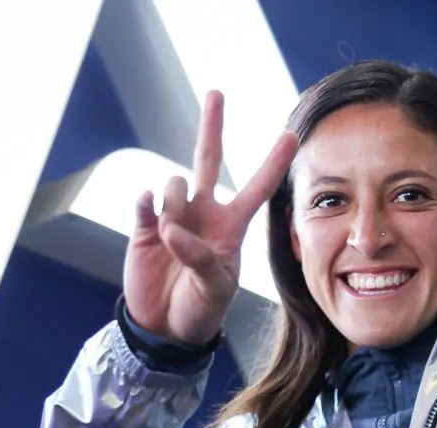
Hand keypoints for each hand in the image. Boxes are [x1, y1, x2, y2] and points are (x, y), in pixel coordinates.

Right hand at [122, 90, 299, 344]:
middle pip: (208, 160)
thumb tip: (173, 229)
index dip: (273, 162)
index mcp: (231, 227)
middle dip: (213, 126)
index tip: (292, 135)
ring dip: (175, 202)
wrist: (165, 326)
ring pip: (174, 183)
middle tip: (217, 92)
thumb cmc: (201, 308)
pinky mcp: (145, 225)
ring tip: (172, 237)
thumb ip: (201, 258)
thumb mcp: (215, 289)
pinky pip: (145, 200)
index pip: (257, 188)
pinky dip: (148, 205)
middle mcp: (204, 213)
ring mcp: (173, 216)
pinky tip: (151, 213)